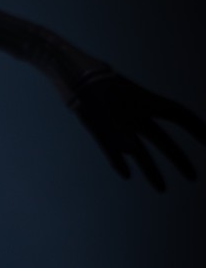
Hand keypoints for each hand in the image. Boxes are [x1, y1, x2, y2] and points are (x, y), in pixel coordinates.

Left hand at [68, 68, 205, 190]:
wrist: (74, 77)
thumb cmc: (97, 86)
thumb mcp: (113, 105)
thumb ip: (123, 131)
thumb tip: (131, 153)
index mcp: (147, 103)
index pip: (179, 116)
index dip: (196, 127)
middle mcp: (137, 116)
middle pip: (163, 140)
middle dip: (178, 158)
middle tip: (193, 177)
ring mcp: (120, 125)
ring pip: (140, 152)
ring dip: (151, 171)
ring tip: (162, 189)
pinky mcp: (103, 132)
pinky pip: (113, 151)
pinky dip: (118, 162)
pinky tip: (127, 174)